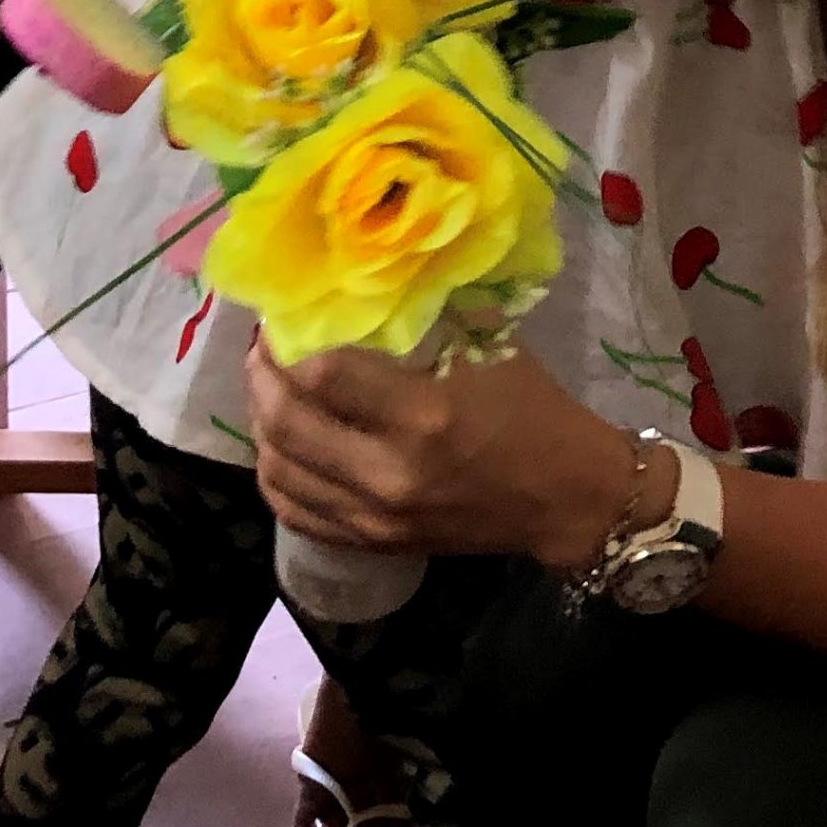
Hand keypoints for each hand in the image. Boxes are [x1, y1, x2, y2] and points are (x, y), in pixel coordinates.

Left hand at [246, 337, 632, 571]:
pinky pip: (295, 513)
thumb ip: (427, 318)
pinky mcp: (373, 543)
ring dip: (260, 426)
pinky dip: (276, 477)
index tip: (282, 320)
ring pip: (279, 472)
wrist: (565, 496)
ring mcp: (376, 516)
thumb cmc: (534, 409)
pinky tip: (280, 448)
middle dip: (261, 379)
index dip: (289, 344)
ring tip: (267, 393)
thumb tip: (368, 283)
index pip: (324, 376)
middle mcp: (390, 471)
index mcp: (425, 414)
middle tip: (262, 351)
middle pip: (287, 424)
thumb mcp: (491, 348)